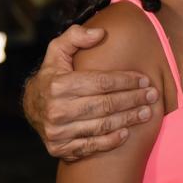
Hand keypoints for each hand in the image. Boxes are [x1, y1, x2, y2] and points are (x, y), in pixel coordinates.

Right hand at [23, 24, 159, 161]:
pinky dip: (111, 141)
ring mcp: (58, 132)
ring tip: (146, 112)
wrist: (30, 107)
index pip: (101, 82)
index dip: (126, 81)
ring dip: (128, 119)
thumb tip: (100, 33)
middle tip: (152, 96)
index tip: (144, 80)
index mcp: (58, 85)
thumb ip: (76, 36)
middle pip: (105, 105)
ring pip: (102, 126)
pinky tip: (126, 132)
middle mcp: (57, 110)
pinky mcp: (59, 148)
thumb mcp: (57, 50)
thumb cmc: (52, 76)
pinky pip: (91, 146)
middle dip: (133, 99)